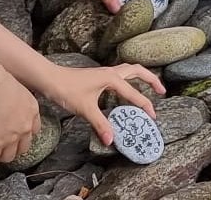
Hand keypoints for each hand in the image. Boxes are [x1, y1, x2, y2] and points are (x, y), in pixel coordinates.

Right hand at [0, 73, 41, 165]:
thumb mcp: (15, 88)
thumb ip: (14, 100)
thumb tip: (3, 101)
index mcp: (32, 110)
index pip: (34, 129)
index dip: (24, 135)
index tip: (16, 134)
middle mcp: (25, 126)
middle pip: (23, 146)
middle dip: (13, 149)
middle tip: (1, 146)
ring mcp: (11, 137)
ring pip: (8, 156)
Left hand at [32, 62, 162, 144]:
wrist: (49, 78)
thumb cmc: (66, 89)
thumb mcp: (85, 109)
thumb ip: (100, 124)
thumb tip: (111, 140)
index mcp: (112, 79)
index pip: (134, 94)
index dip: (145, 106)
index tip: (153, 117)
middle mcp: (111, 73)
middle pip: (138, 71)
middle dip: (152, 80)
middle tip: (162, 91)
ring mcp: (104, 73)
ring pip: (129, 70)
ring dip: (141, 77)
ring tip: (149, 87)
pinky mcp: (98, 76)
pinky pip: (120, 75)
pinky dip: (128, 80)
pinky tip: (125, 91)